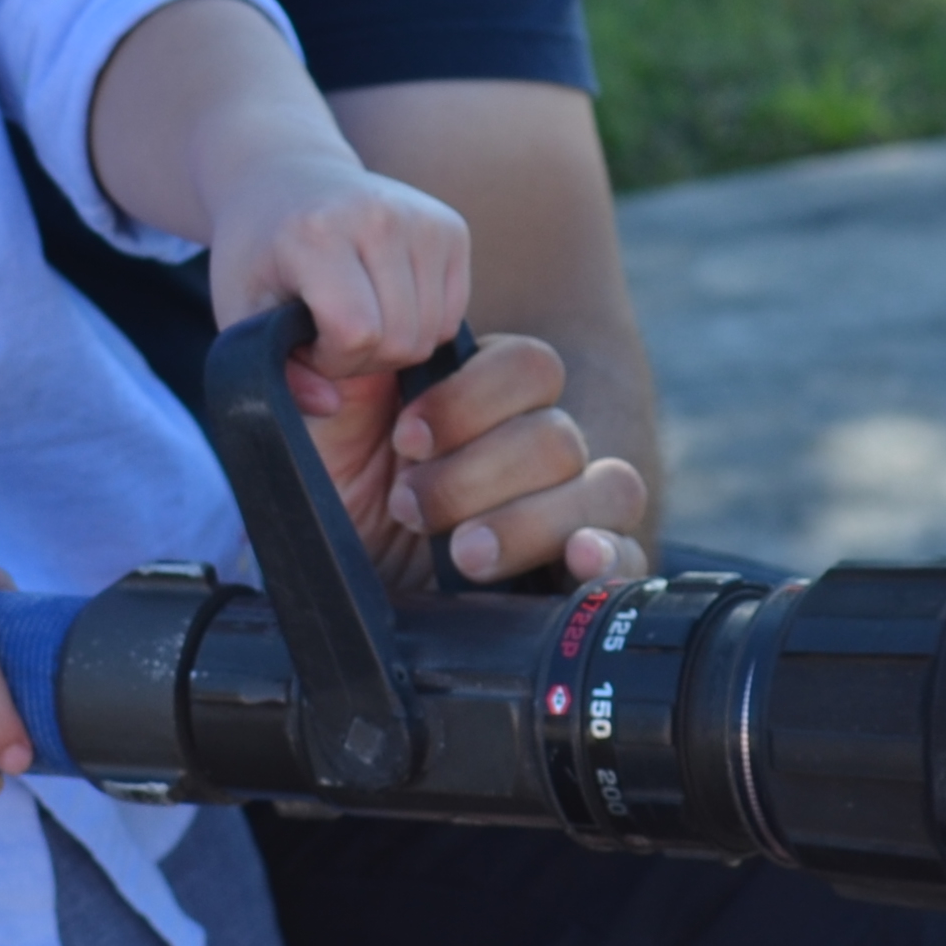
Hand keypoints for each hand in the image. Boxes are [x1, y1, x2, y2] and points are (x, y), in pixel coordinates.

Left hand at [205, 160, 469, 387]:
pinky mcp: (452, 227)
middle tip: (327, 334)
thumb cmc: (258, 253)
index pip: (355, 331)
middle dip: (361, 358)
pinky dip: (420, 327)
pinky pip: (452, 316)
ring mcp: (423, 218)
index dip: (328, 358)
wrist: (285, 178)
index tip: (303, 339)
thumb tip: (330, 404)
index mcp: (319, 232)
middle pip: (400, 339)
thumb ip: (276, 368)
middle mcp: (379, 216)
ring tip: (354, 318)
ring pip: (432, 334)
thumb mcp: (240, 311)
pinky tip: (384, 304)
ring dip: (391, 346)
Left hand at [292, 331, 650, 593]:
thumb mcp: (315, 432)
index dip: (470, 400)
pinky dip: (610, 555)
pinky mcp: (577, 573)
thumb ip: (336, 376)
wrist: (328, 593)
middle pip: (557, 435)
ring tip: (465, 554)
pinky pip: (629, 554)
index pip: (528, 367)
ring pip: (605, 487)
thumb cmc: (324, 499)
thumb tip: (341, 352)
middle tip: (412, 508)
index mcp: (485, 399)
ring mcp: (566, 510)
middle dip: (478, 474)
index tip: (403, 440)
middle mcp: (535, 449)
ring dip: (530, 519)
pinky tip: (579, 560)